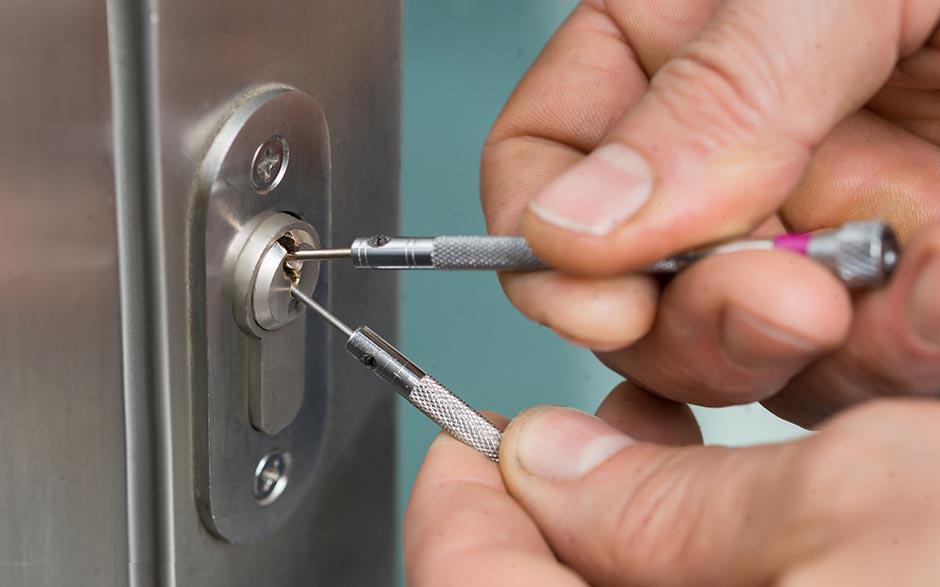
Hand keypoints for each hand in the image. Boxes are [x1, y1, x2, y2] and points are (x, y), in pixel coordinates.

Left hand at [405, 387, 939, 585]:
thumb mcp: (870, 514)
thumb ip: (673, 506)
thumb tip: (542, 465)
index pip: (466, 583)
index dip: (458, 504)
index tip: (471, 437)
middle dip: (554, 512)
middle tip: (594, 433)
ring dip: (633, 532)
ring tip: (675, 454)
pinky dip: (701, 567)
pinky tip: (741, 519)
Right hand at [482, 0, 939, 425]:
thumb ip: (717, 91)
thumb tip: (572, 221)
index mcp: (680, 51)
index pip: (542, 156)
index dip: (539, 232)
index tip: (594, 283)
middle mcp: (726, 156)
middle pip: (620, 280)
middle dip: (681, 315)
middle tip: (776, 296)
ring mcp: (802, 232)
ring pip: (723, 345)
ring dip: (790, 347)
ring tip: (879, 295)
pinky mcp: (886, 300)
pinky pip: (845, 367)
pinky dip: (893, 356)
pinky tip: (937, 308)